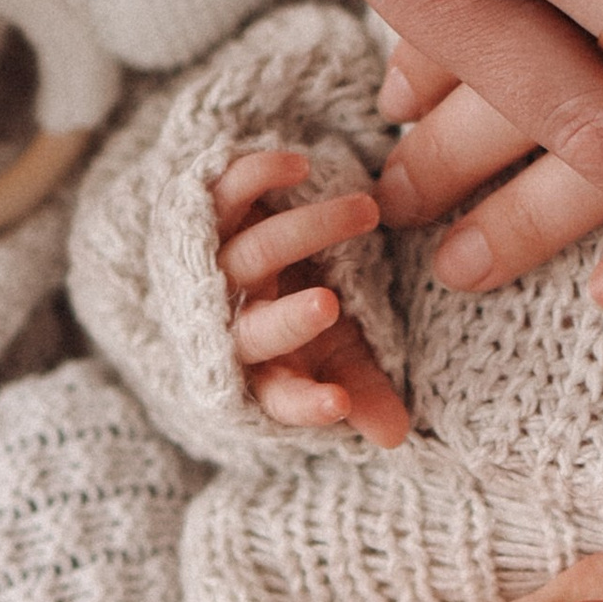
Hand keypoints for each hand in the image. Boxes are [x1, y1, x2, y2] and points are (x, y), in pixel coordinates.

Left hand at [213, 146, 410, 447]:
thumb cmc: (303, 309)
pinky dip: (255, 176)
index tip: (339, 405)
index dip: (303, 403)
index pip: (277, 398)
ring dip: (306, 234)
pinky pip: (222, 194)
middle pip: (249, 331)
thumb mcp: (336, 354)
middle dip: (285, 324)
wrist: (249, 245)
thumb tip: (397, 436)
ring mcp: (214, 266)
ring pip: (251, 254)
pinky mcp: (205, 213)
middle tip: (328, 307)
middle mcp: (229, 323)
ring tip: (366, 211)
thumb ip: (363, 389)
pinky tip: (299, 165)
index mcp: (262, 369)